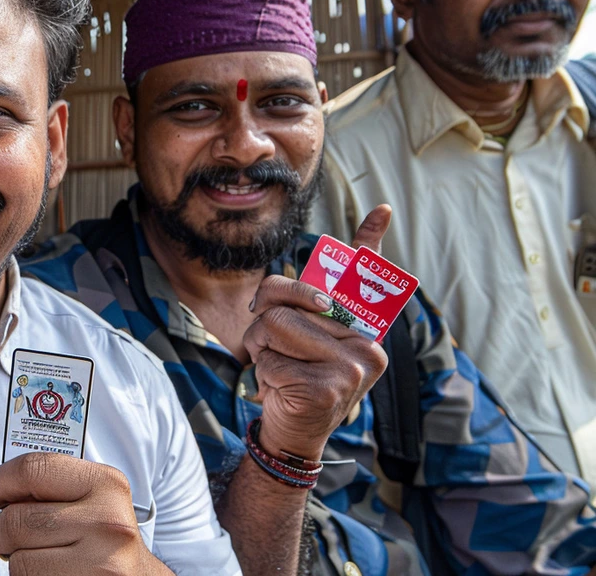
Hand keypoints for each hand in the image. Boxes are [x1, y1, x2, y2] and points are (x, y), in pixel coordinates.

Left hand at [0, 453, 170, 574]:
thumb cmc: (107, 539)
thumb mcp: (93, 499)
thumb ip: (53, 487)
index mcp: (107, 485)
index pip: (32, 469)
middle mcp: (107, 522)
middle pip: (16, 520)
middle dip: (0, 531)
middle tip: (7, 536)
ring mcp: (100, 563)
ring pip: (18, 559)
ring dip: (16, 560)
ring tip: (38, 558)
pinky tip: (49, 573)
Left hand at [240, 205, 393, 459]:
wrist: (293, 434)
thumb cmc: (294, 378)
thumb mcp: (300, 340)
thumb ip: (302, 311)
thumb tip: (301, 285)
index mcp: (364, 330)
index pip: (366, 280)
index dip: (370, 241)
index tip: (381, 208)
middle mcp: (367, 346)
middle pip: (289, 303)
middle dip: (265, 324)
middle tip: (273, 348)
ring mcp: (352, 368)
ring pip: (275, 327)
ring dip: (261, 350)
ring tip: (279, 369)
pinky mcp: (328, 388)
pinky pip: (270, 360)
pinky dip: (263, 374)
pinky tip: (283, 391)